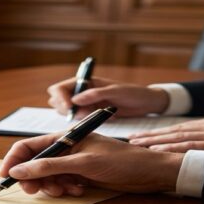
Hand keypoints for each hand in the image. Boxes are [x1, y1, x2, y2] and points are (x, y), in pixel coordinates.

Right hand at [0, 133, 182, 196]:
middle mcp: (65, 148)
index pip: (28, 146)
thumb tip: (18, 170)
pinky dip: (64, 190)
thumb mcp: (83, 163)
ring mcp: (72, 163)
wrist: (150, 173)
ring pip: (46, 177)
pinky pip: (61, 184)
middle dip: (32, 178)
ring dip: (50, 186)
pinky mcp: (80, 176)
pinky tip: (78, 190)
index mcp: (64, 137)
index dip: (13, 160)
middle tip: (35, 191)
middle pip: (34, 164)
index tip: (5, 177)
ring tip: (67, 190)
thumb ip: (50, 167)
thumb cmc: (121, 161)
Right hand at [47, 77, 169, 118]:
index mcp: (85, 82)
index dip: (60, 98)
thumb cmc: (133, 93)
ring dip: (75, 116)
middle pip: (57, 101)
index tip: (69, 108)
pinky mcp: (90, 114)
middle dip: (65, 109)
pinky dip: (83, 122)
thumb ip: (94, 94)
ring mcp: (84, 104)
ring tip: (94, 114)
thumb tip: (74, 100)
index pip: (60, 88)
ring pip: (65, 112)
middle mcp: (81, 92)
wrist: (146, 104)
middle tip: (82, 113)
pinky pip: (77, 120)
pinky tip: (98, 118)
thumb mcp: (115, 91)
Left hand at [129, 115, 203, 151]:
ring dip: (157, 141)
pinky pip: (194, 147)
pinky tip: (157, 151)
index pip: (186, 128)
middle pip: (179, 130)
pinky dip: (173, 149)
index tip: (145, 136)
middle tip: (131, 139)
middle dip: (153, 135)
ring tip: (137, 145)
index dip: (164, 132)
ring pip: (181, 137)